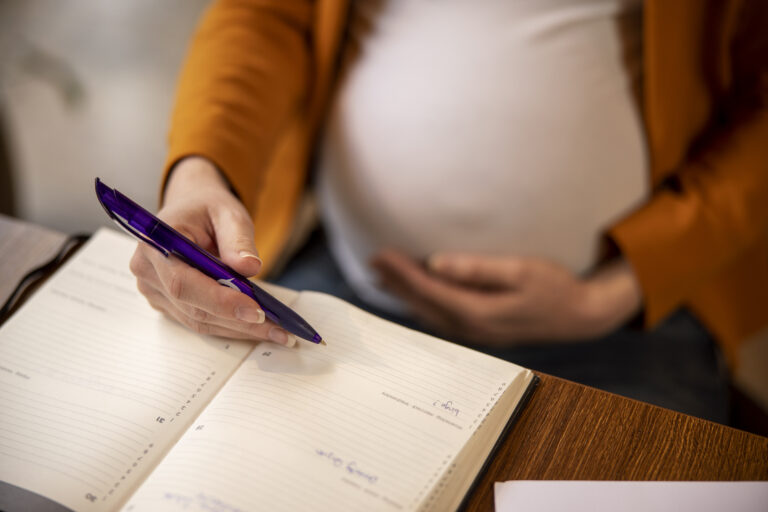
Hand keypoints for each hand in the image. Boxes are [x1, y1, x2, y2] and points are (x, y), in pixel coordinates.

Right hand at [128, 157, 296, 346]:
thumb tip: (249, 268)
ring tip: (276, 332)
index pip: (184, 282)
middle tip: (277, 328)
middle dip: (238, 321)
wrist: (192, 211)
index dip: (220, 301)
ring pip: (198, 320)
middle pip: (193, 307)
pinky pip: (200, 320)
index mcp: (155, 243)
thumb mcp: (228, 213)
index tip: (257, 311)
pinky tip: (259, 327)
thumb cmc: (207, 209)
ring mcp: (154, 291)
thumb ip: (238, 239)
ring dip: (239, 329)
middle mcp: (148, 271)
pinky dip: (230, 325)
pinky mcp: (167, 303)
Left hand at [370, 250, 641, 345]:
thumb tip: (436, 263)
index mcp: (477, 311)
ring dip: (404, 294)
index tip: (381, 253)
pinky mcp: (480, 330)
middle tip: (372, 261)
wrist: (580, 316)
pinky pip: (439, 316)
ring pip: (427, 313)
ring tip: (382, 275)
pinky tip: (413, 294)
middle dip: (395, 282)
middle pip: (421, 303)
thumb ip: (478, 269)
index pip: (428, 289)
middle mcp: (470, 327)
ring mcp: (474, 332)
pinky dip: (420, 302)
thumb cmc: (555, 288)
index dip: (401, 272)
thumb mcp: (521, 271)